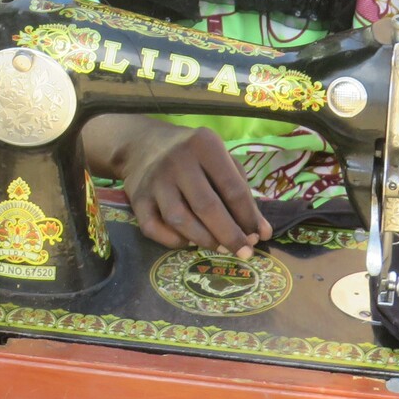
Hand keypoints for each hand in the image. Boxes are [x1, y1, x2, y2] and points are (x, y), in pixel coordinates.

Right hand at [87, 118, 269, 256]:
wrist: (144, 145)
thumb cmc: (194, 156)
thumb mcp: (221, 160)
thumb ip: (242, 192)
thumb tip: (261, 232)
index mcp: (204, 146)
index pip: (232, 188)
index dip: (249, 217)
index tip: (260, 237)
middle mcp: (177, 161)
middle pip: (207, 207)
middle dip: (230, 235)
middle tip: (245, 252)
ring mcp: (154, 181)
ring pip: (180, 221)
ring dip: (205, 240)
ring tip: (220, 248)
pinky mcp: (137, 199)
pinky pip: (154, 229)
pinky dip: (174, 242)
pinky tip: (189, 241)